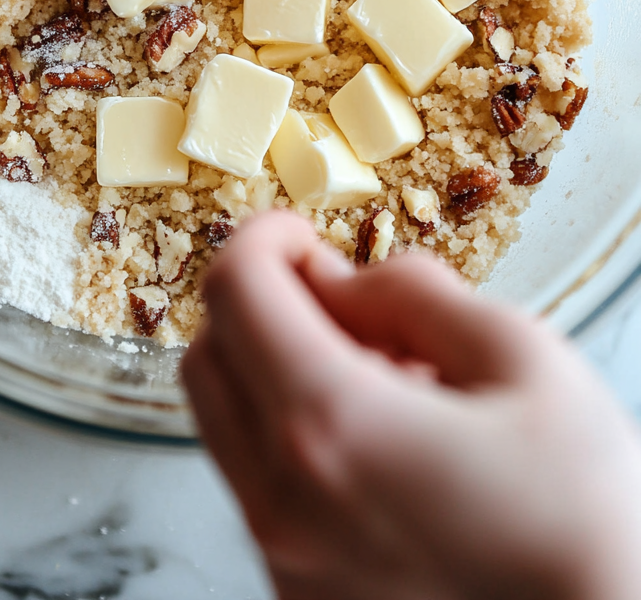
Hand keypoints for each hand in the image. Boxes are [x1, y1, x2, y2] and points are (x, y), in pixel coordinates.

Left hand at [182, 212, 640, 599]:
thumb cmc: (590, 521)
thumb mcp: (523, 360)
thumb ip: (415, 294)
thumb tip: (344, 279)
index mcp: (332, 427)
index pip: (234, 291)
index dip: (265, 238)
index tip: (304, 235)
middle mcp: (285, 504)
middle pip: (207, 358)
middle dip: (259, 306)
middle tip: (341, 299)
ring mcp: (289, 563)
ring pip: (228, 426)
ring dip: (278, 374)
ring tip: (387, 380)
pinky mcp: (304, 598)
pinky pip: (264, 490)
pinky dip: (298, 440)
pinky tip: (389, 444)